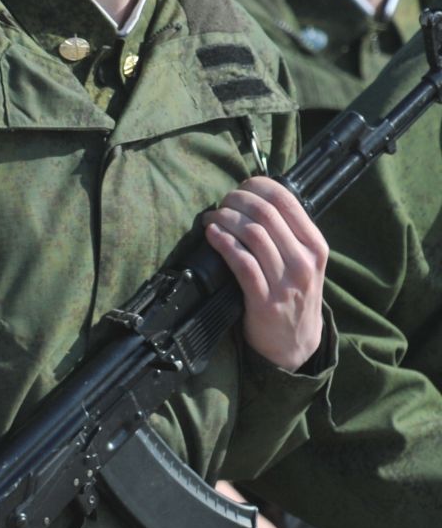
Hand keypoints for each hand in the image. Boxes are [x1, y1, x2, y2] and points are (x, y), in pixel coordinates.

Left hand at [204, 177, 326, 371]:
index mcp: (315, 245)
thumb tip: (254, 197)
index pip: (286, 200)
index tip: (241, 186)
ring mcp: (286, 281)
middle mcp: (304, 260)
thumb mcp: (303, 260)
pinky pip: (241, 262)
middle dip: (235, 201)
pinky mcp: (264, 300)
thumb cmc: (294, 293)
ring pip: (252, 234)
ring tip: (211, 219)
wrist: (295, 341)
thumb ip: (287, 233)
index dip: (257, 186)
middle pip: (265, 213)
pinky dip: (223, 243)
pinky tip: (211, 236)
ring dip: (224, 220)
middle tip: (221, 203)